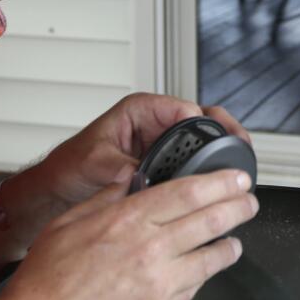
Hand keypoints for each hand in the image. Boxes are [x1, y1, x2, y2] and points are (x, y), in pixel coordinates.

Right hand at [0, 169, 258, 299]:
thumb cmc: (41, 288)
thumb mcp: (65, 226)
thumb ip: (103, 201)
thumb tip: (127, 182)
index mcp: (126, 222)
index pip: (187, 192)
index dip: (219, 183)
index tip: (236, 178)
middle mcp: (149, 251)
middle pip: (209, 220)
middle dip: (236, 207)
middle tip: (248, 201)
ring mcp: (159, 287)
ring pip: (210, 258)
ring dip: (228, 246)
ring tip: (234, 240)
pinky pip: (193, 290)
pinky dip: (204, 277)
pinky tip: (205, 271)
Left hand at [47, 93, 251, 206]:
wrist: (58, 191)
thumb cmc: (70, 167)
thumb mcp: (96, 163)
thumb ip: (122, 166)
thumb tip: (143, 176)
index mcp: (142, 110)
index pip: (185, 108)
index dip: (206, 123)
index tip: (220, 139)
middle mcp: (155, 123)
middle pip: (202, 119)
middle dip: (224, 132)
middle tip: (241, 147)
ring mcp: (161, 143)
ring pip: (201, 140)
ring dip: (219, 150)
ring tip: (237, 166)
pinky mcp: (163, 162)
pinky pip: (191, 161)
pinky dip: (206, 169)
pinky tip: (217, 183)